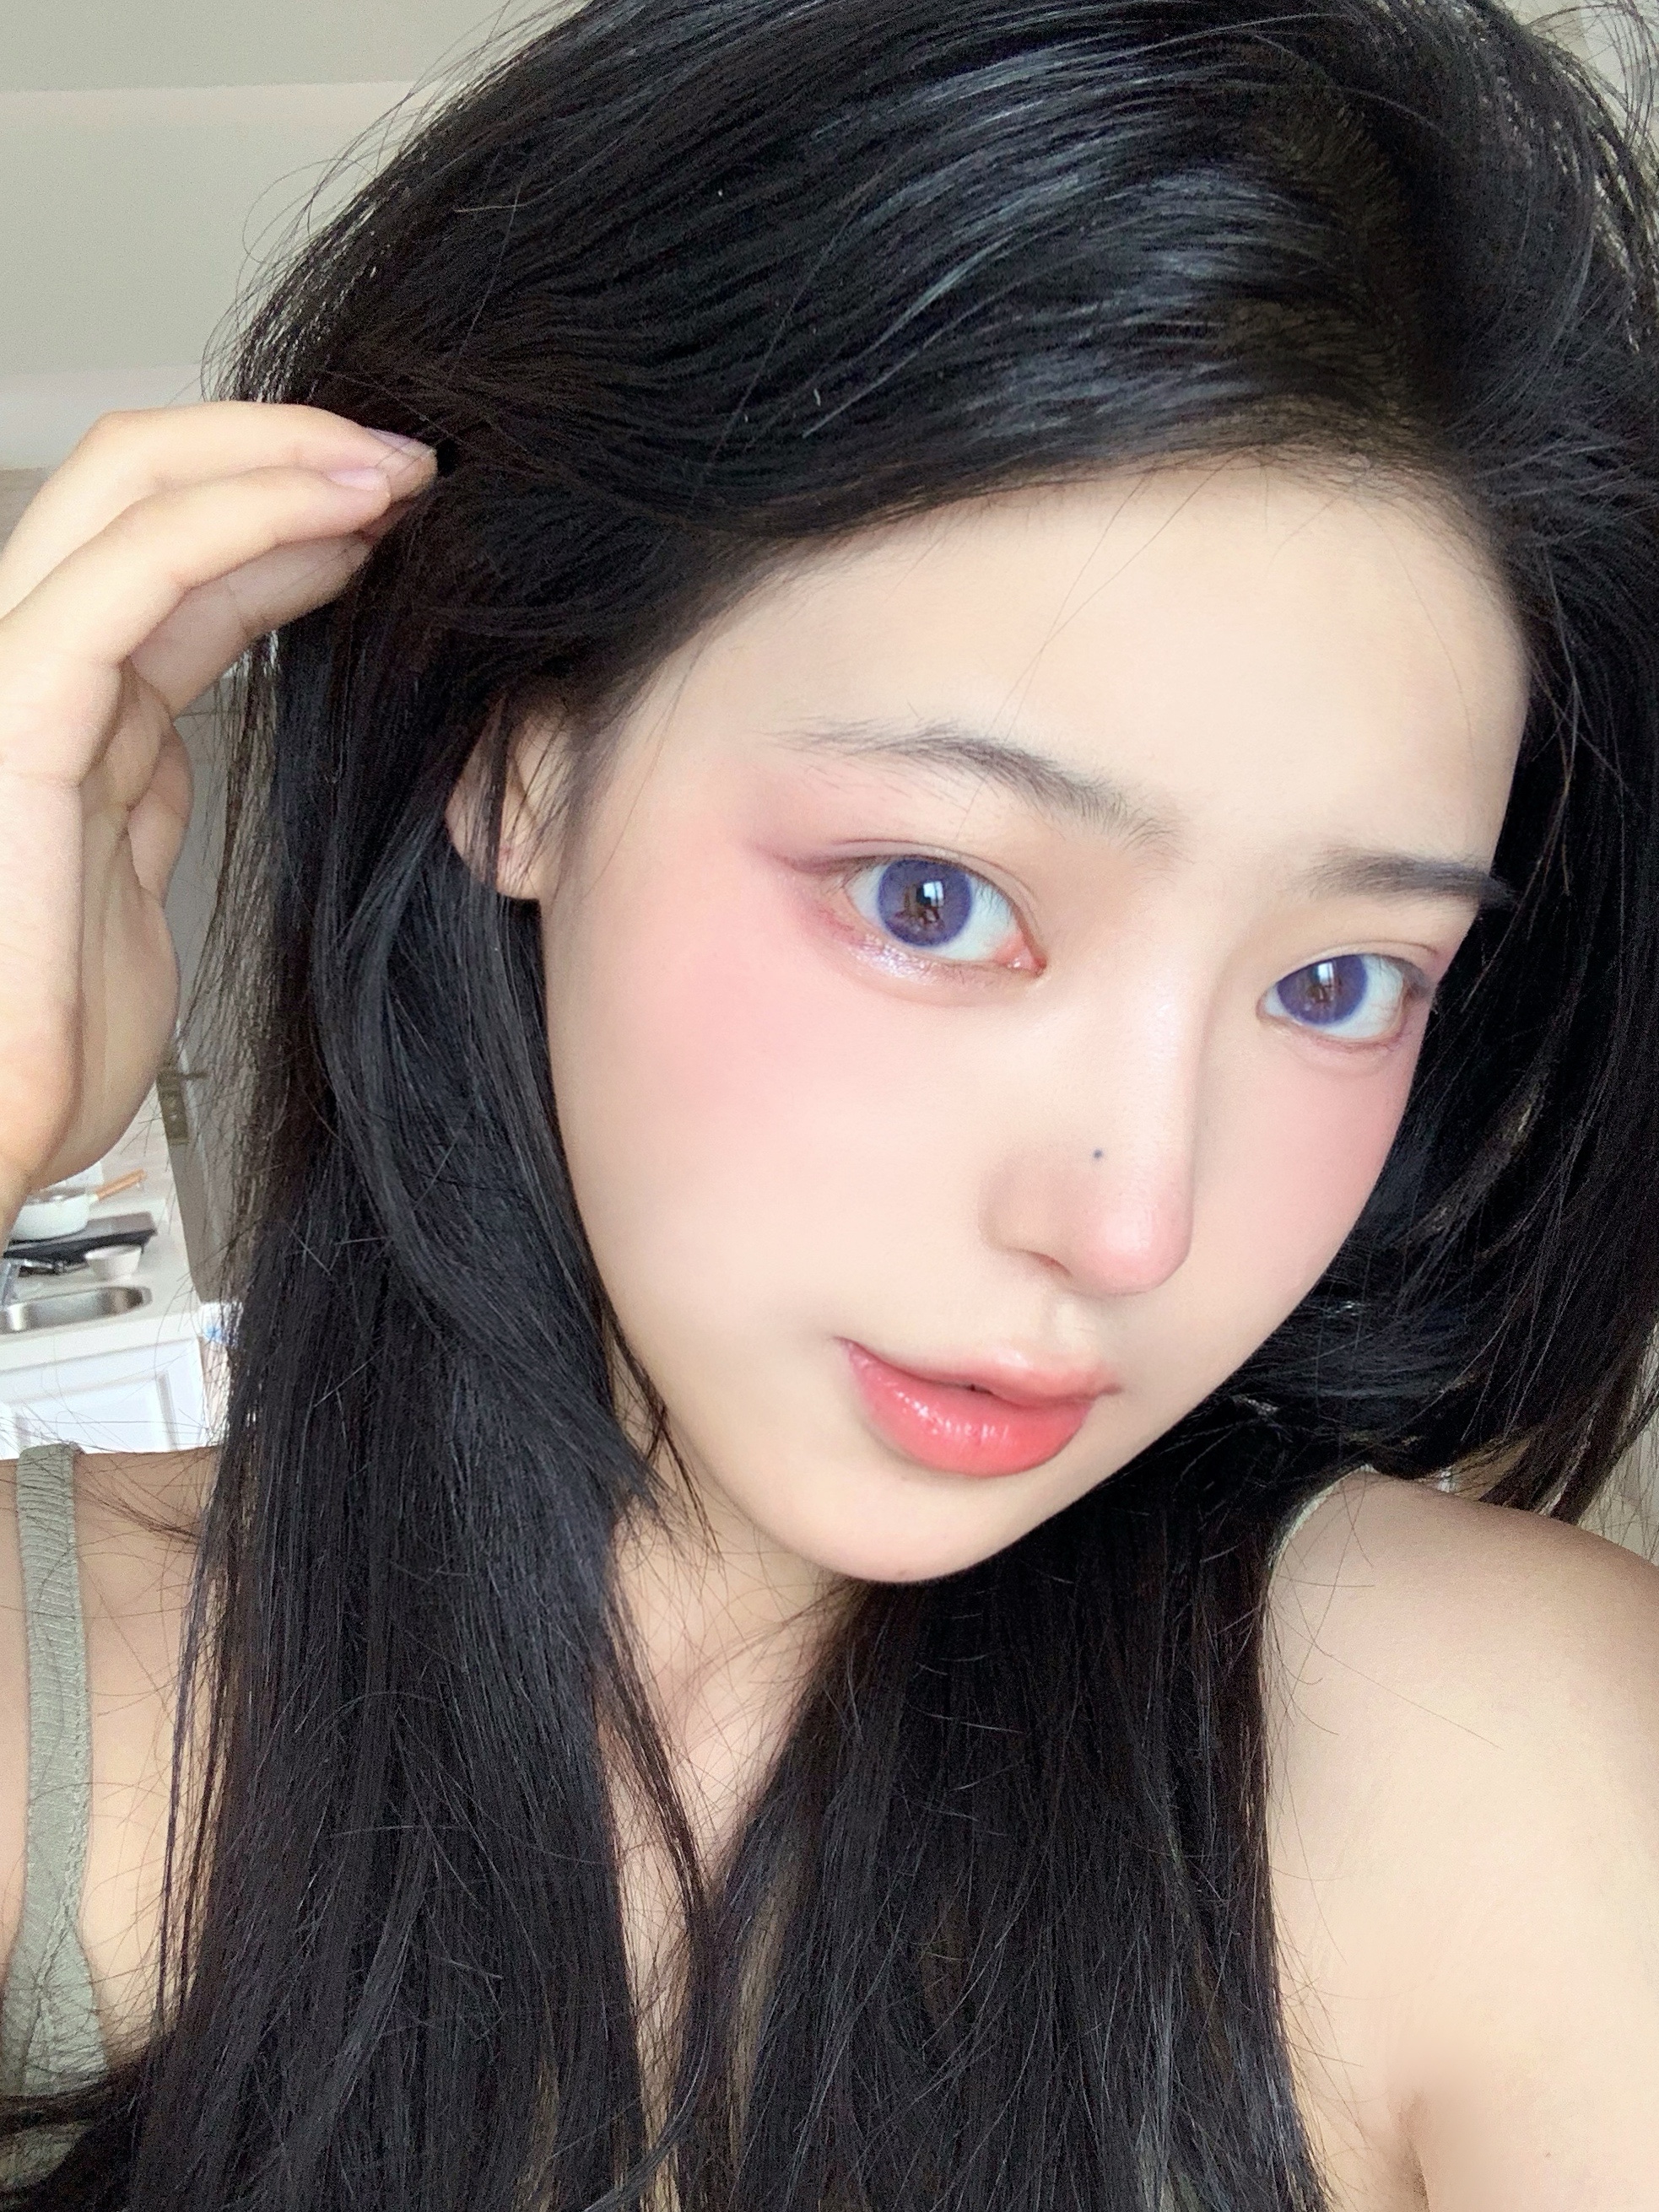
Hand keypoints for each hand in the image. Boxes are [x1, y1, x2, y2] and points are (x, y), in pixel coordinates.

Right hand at [0, 402, 435, 1229]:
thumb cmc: (41, 1047)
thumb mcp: (119, 900)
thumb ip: (135, 805)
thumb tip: (171, 742)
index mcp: (50, 716)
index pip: (162, 564)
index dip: (278, 517)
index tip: (394, 522)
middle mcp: (20, 672)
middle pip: (137, 493)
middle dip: (282, 453)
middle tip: (412, 468)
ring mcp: (6, 683)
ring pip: (132, 498)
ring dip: (282, 463)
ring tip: (402, 473)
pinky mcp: (15, 717)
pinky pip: (132, 580)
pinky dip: (243, 522)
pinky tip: (339, 522)